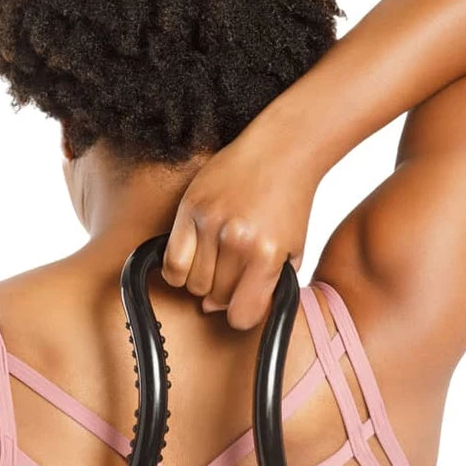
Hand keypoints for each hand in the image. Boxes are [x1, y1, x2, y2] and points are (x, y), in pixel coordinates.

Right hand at [161, 124, 317, 328]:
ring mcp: (210, 223)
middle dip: (225, 292)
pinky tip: (193, 260)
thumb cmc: (289, 203)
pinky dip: (178, 271)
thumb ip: (266, 288)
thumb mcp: (293, 252)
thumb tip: (219, 311)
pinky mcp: (189, 208)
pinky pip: (172, 263)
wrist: (281, 151)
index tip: (244, 304)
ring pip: (192, 284)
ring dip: (204, 280)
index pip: (242, 315)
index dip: (243, 314)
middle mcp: (236, 240)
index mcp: (266, 255)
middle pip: (216, 299)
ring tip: (218, 262)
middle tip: (235, 272)